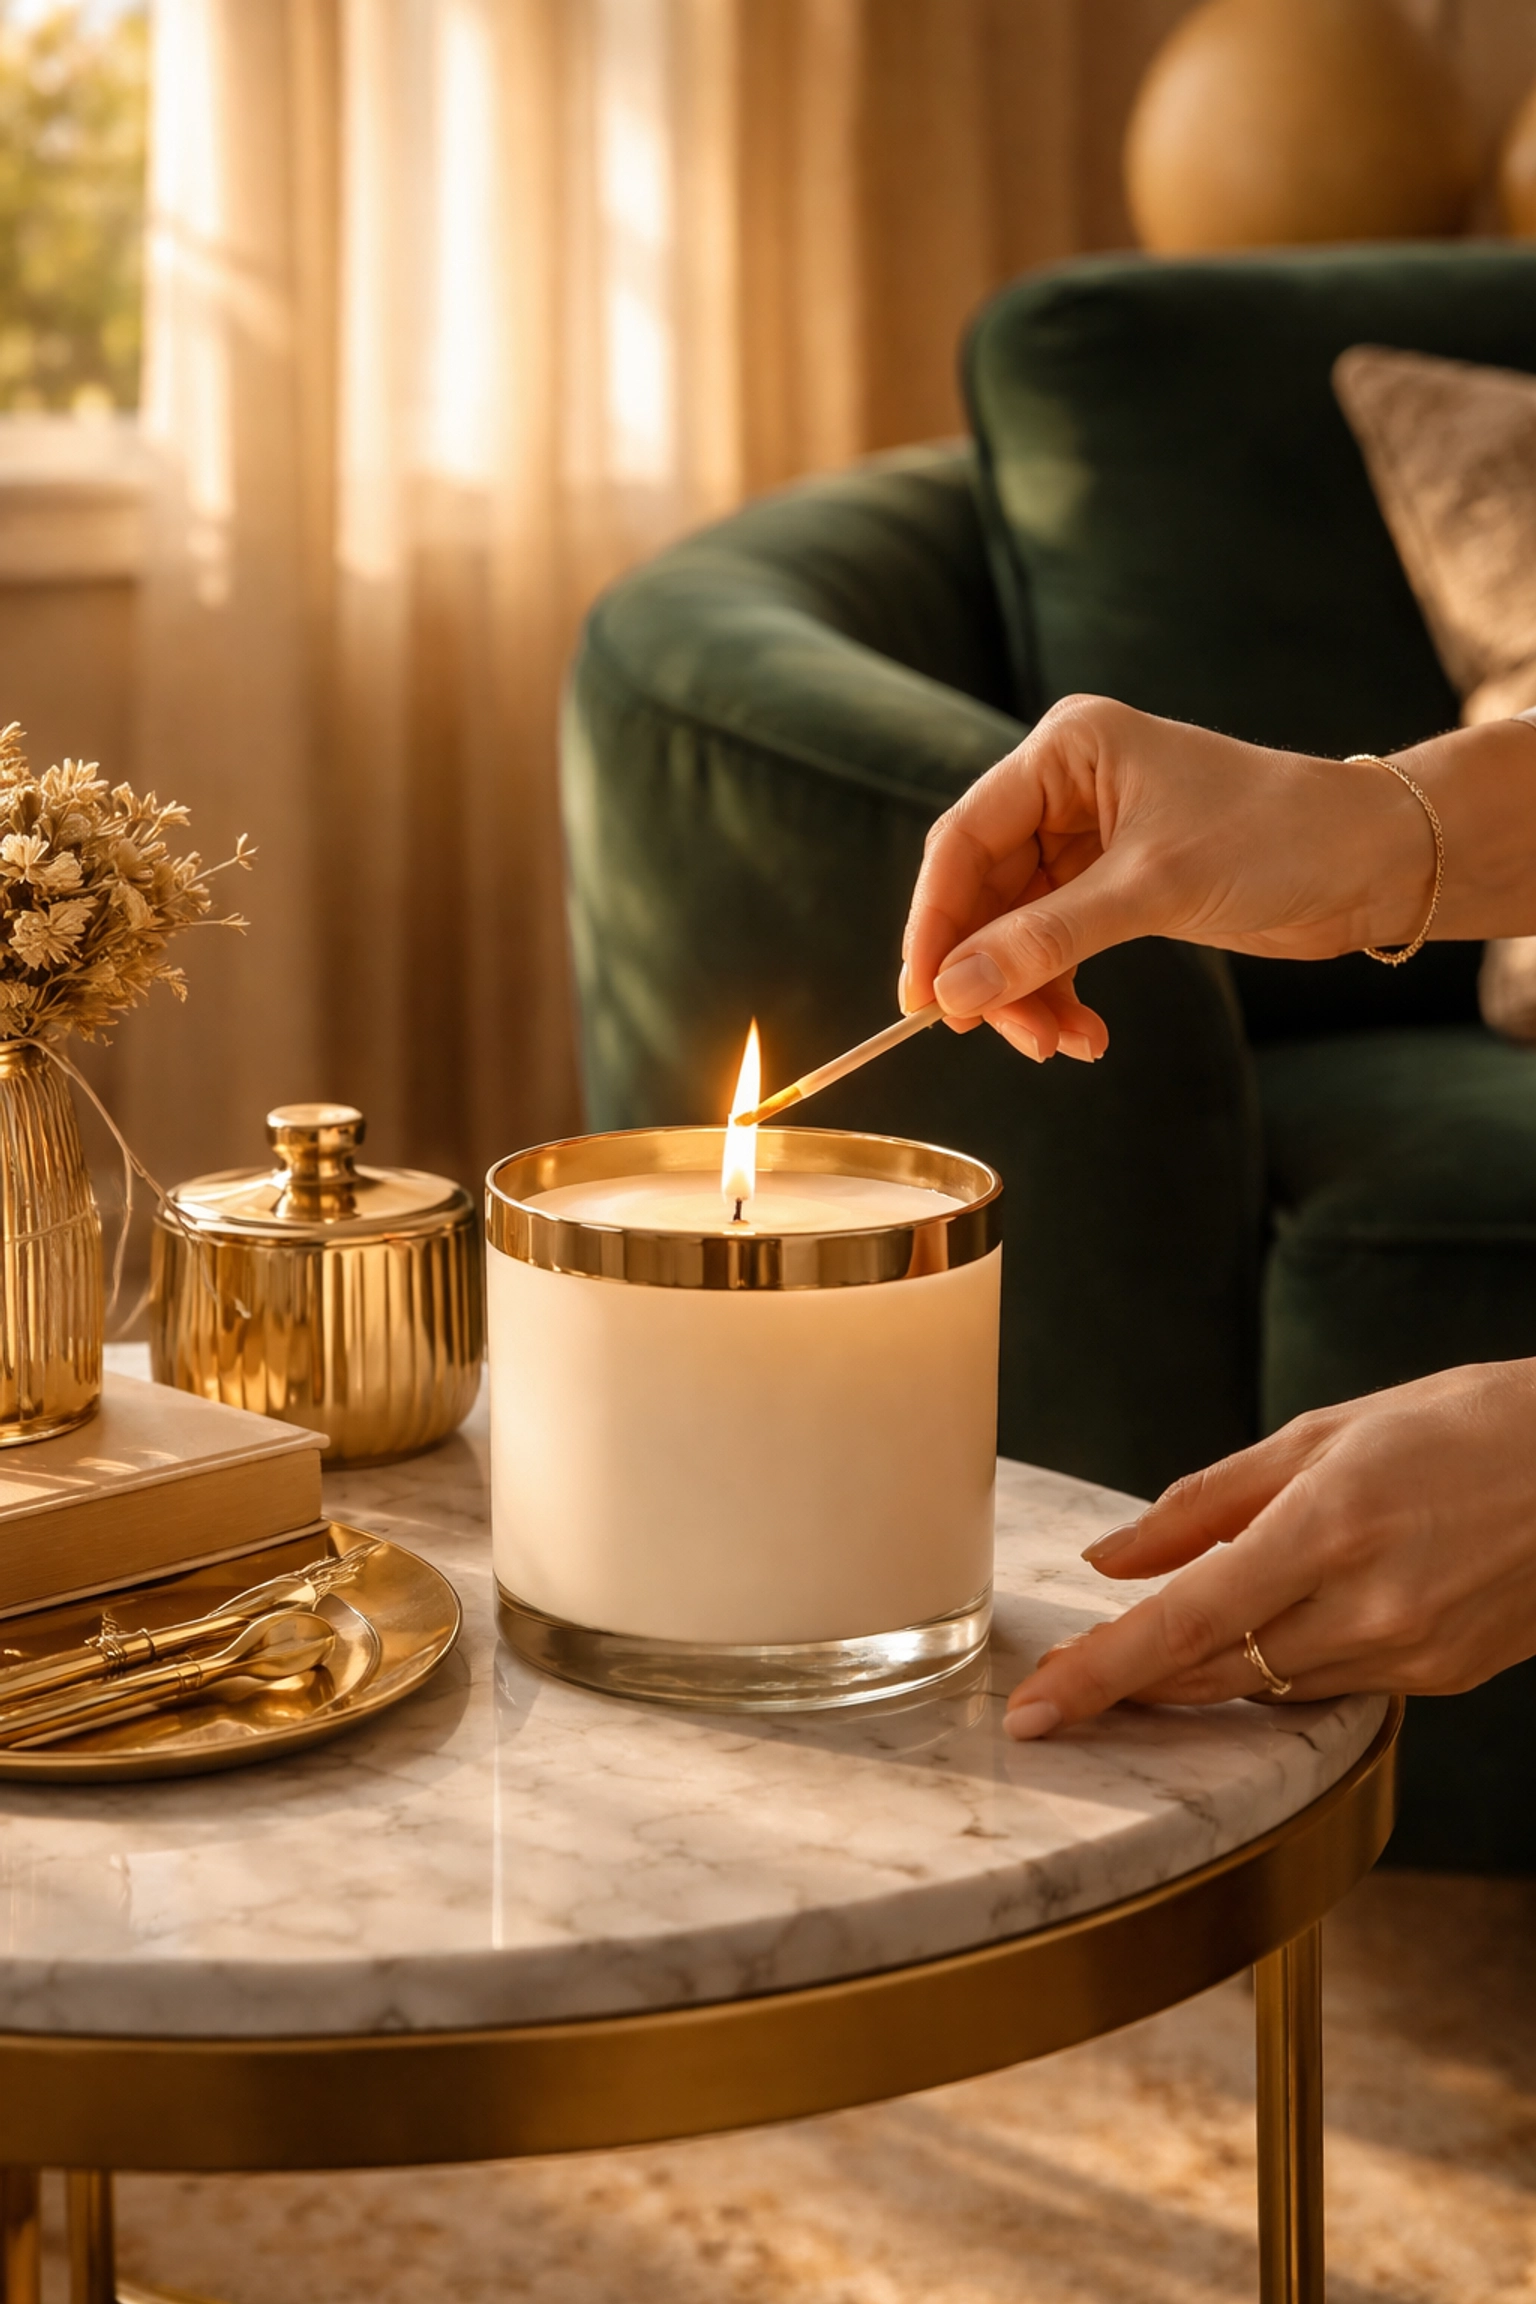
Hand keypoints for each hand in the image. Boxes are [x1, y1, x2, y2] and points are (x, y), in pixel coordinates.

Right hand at [900, 695, 1446, 1061]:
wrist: (1372, 861)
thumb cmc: (1276, 837)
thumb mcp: (1152, 889)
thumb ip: (1047, 940)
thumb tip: (955, 991)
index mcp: (1067, 750)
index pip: (965, 839)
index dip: (935, 922)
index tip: (922, 997)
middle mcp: (1069, 787)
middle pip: (984, 890)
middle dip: (989, 970)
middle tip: (995, 1034)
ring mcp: (1090, 838)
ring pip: (1017, 928)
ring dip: (1028, 993)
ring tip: (1058, 1046)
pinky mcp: (1116, 884)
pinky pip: (1056, 945)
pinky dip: (1061, 993)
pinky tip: (1085, 1035)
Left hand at [1002, 1362, 1535, 1739]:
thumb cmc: (1465, 1423)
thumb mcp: (1325, 1433)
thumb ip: (1206, 1503)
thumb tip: (1110, 1558)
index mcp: (1332, 1526)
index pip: (1183, 1624)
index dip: (1099, 1675)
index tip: (1033, 1711)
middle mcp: (1373, 1604)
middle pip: (1213, 1673)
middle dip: (1129, 1683)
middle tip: (1059, 1684)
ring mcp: (1415, 1653)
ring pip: (1267, 1687)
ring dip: (1195, 1678)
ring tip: (1133, 1657)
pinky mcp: (1445, 1680)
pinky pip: (1328, 1688)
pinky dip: (1279, 1667)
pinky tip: (1259, 1635)